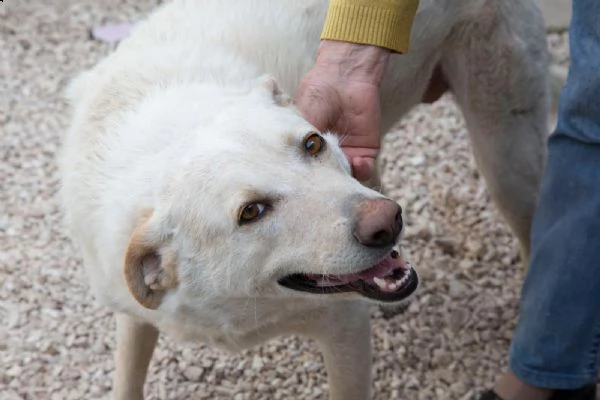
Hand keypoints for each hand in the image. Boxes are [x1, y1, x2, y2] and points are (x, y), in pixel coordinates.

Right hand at [295, 40, 390, 181]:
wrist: (344, 77)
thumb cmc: (316, 95)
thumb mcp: (299, 122)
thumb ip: (299, 145)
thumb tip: (292, 171)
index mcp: (308, 151)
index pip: (307, 174)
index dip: (307, 181)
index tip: (306, 183)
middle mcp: (326, 156)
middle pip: (327, 181)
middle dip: (327, 185)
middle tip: (326, 183)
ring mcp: (346, 155)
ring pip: (346, 180)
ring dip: (345, 179)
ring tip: (342, 170)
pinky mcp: (366, 152)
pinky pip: (364, 170)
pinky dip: (361, 171)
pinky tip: (356, 161)